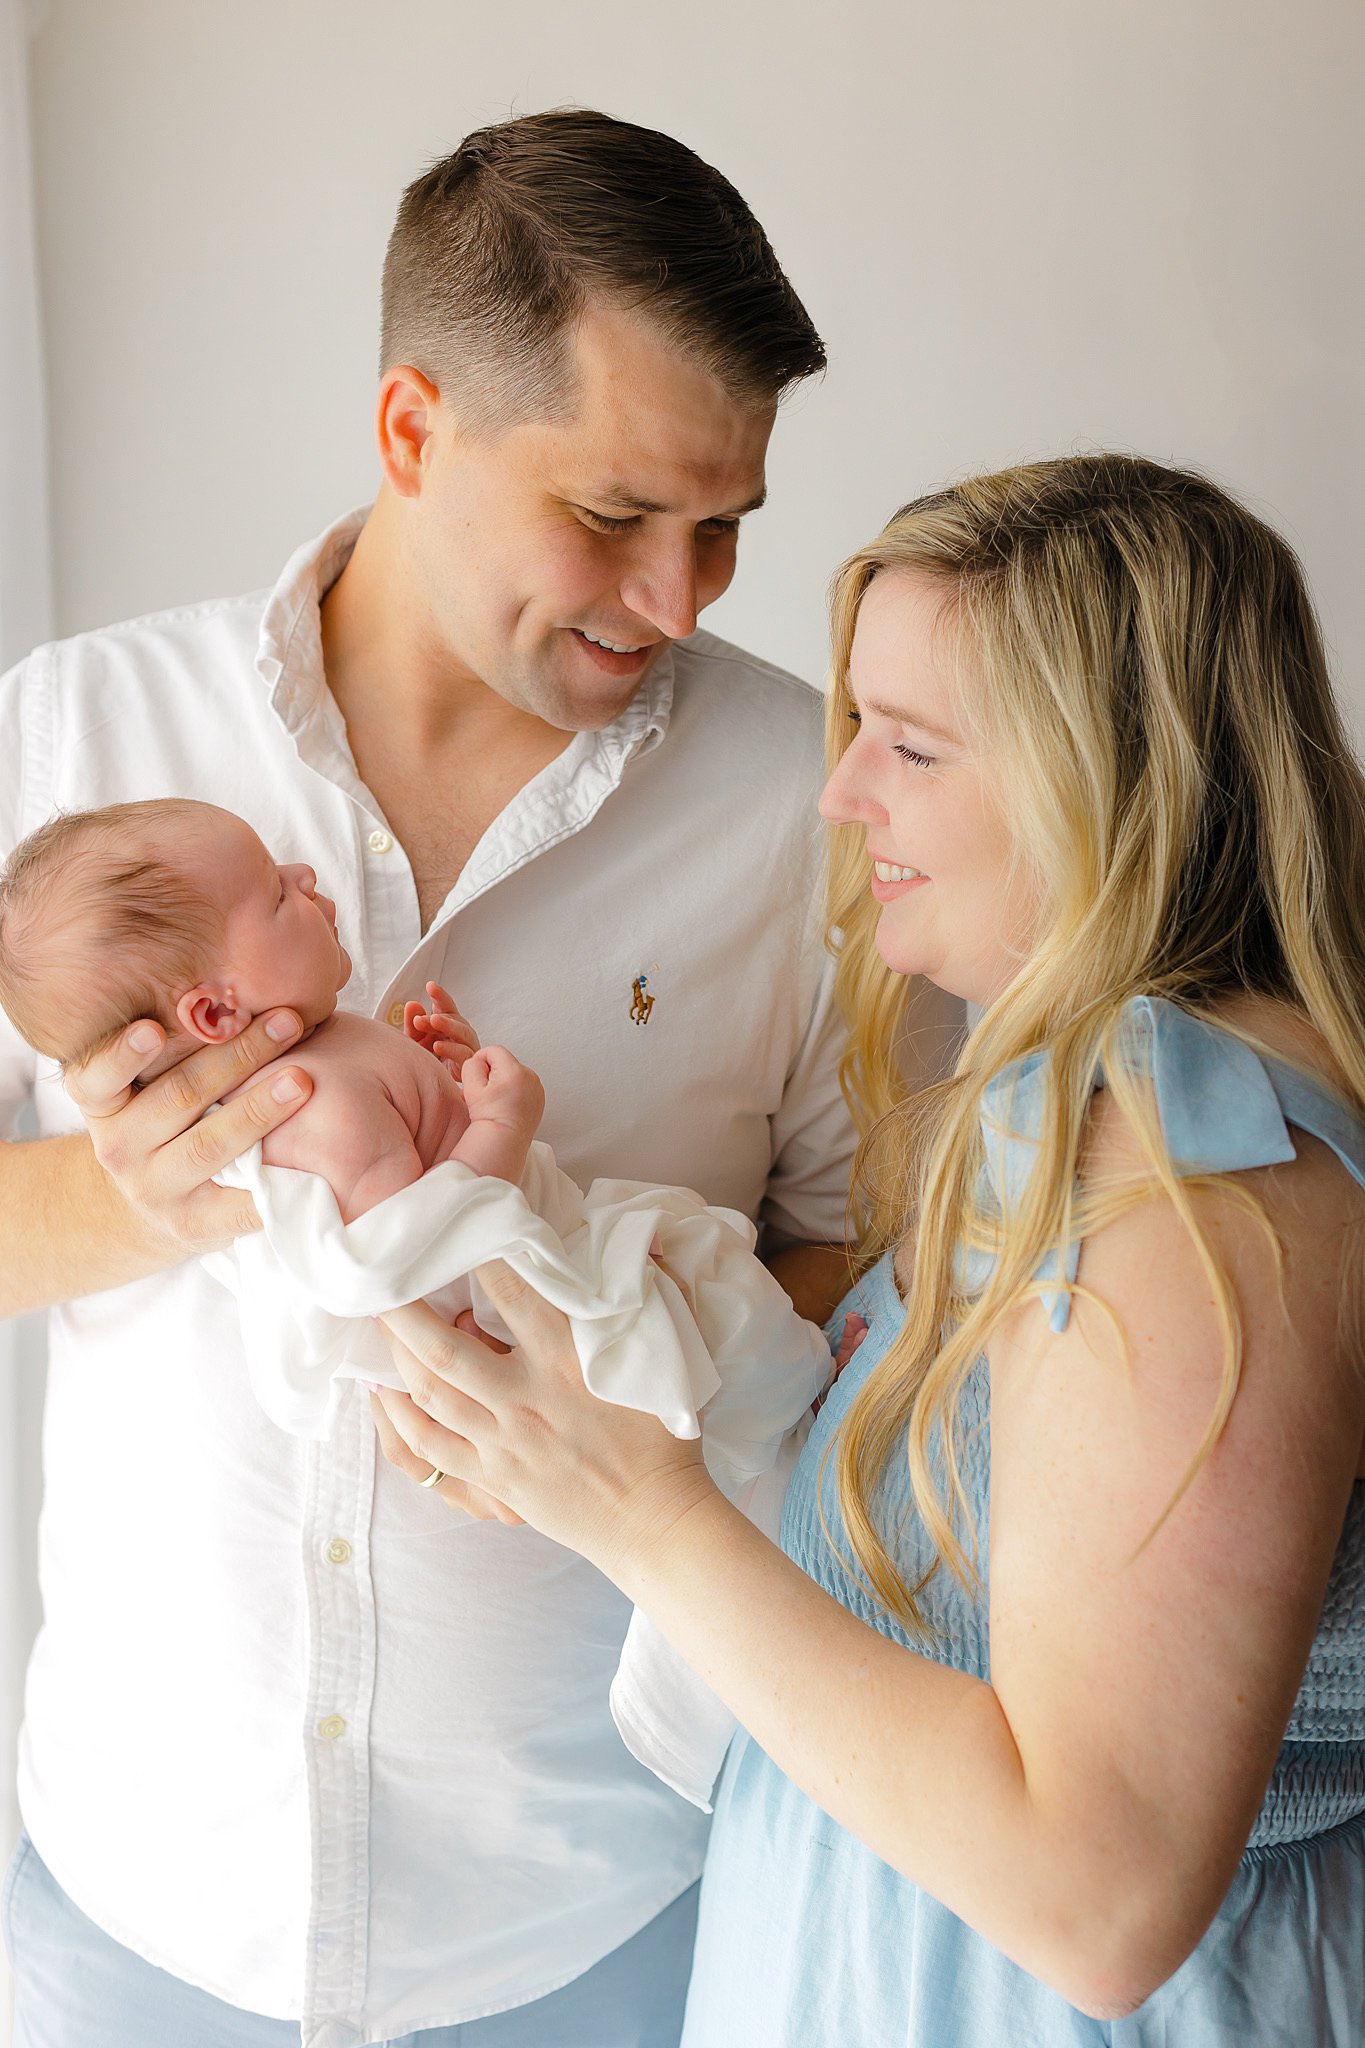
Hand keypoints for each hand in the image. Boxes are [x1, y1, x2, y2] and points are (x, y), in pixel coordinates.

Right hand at [65, 1010, 312, 1256]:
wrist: (150, 1202)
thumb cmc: (163, 1119)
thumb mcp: (145, 1082)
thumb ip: (174, 1043)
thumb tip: (237, 980)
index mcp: (104, 1102)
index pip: (99, 1075)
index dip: (123, 1054)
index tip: (151, 1029)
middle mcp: (119, 1145)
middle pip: (179, 1097)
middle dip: (237, 1056)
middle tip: (286, 1022)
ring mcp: (155, 1188)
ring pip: (209, 1145)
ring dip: (260, 1108)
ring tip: (303, 1080)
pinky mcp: (193, 1225)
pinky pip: (237, 1203)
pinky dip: (273, 1180)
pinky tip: (307, 1163)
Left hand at [373, 1263, 714, 1583]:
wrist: (655, 1520)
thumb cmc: (666, 1437)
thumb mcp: (672, 1355)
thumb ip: (657, 1293)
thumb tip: (644, 1242)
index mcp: (568, 1360)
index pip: (511, 1293)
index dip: (477, 1257)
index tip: (455, 1232)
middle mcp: (526, 1399)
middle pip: (445, 1348)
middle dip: (405, 1310)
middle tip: (381, 1278)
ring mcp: (502, 1442)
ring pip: (430, 1393)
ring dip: (395, 1354)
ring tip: (377, 1322)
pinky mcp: (491, 1479)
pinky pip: (428, 1446)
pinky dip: (398, 1417)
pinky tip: (382, 1392)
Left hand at [405, 981, 480, 1076]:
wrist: (433, 1087)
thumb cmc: (427, 1060)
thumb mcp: (415, 1041)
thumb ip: (413, 1024)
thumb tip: (411, 1004)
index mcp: (447, 1024)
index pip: (446, 1006)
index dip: (440, 996)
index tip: (430, 986)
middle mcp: (459, 1032)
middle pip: (456, 1018)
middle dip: (440, 1015)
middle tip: (422, 1017)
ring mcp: (467, 1047)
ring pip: (463, 1032)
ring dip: (449, 1025)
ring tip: (433, 1022)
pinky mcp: (468, 1064)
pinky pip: (464, 1053)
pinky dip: (451, 1048)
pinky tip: (438, 1046)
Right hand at [461, 1045, 545, 1136]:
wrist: (504, 1141)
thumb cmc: (489, 1117)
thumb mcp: (472, 1086)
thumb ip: (471, 1064)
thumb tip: (479, 1059)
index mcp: (515, 1070)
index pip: (493, 1050)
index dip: (480, 1062)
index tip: (476, 1080)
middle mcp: (530, 1076)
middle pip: (504, 1063)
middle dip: (491, 1074)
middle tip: (483, 1094)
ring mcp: (537, 1088)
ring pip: (513, 1075)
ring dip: (502, 1083)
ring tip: (494, 1102)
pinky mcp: (539, 1099)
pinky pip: (522, 1087)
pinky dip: (513, 1092)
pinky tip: (504, 1106)